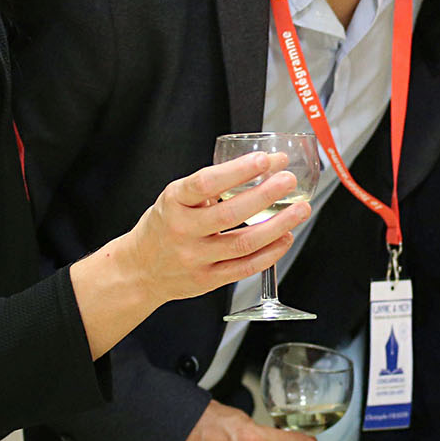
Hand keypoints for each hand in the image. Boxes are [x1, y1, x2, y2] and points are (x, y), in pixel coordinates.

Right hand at [123, 152, 312, 304]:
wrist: (140, 269)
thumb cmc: (164, 225)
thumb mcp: (176, 198)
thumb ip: (212, 186)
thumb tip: (264, 166)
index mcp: (174, 202)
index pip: (206, 183)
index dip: (238, 170)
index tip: (264, 160)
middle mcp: (183, 230)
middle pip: (230, 214)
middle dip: (265, 195)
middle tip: (289, 181)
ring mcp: (195, 258)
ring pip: (243, 243)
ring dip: (278, 225)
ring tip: (299, 209)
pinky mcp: (207, 280)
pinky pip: (245, 267)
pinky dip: (271, 252)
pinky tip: (285, 237)